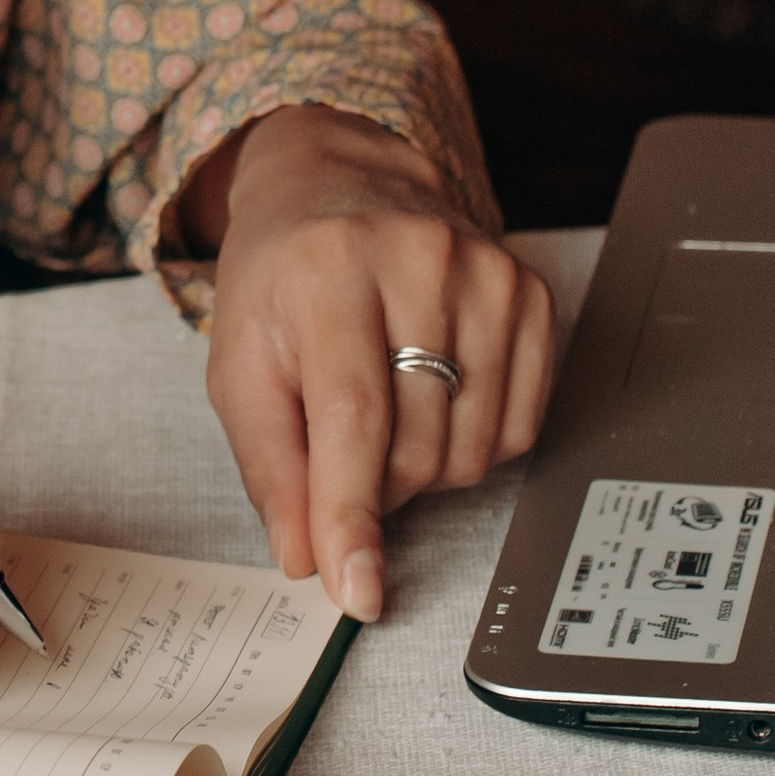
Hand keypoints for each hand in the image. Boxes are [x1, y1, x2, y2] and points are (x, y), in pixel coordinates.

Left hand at [183, 106, 553, 623]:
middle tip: (342, 452)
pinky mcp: (532, 292)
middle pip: (417, 446)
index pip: (352, 417)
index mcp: (328, 269)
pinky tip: (434, 398)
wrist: (336, 186)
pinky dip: (472, 443)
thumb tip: (305, 556)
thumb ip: (270, 466)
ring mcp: (487, 270)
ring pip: (473, 449)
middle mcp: (417, 258)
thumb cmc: (282, 281)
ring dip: (424, 468)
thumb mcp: (242, 365)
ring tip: (385, 412)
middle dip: (376, 486)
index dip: (352, 513)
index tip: (355, 589)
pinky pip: (519, 428)